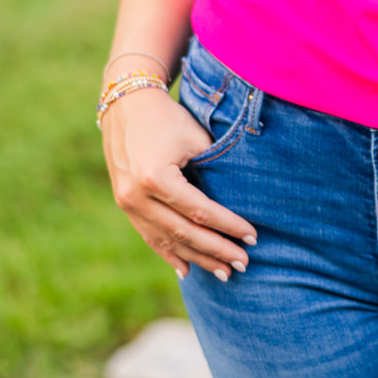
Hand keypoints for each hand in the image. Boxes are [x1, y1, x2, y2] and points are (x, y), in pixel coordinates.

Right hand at [102, 89, 256, 281]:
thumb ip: (212, 172)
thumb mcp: (195, 139)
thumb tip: (236, 204)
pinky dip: (169, 254)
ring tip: (224, 273)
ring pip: (167, 240)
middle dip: (217, 251)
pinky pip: (149, 237)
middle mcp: (137, 196)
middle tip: (244, 265)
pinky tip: (187, 270)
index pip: (201, 211)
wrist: (126, 104)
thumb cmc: (168, 118)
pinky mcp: (125, 205)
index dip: (229, 226)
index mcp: (156, 178)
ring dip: (197, 258)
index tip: (253, 237)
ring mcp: (127, 204)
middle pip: (185, 233)